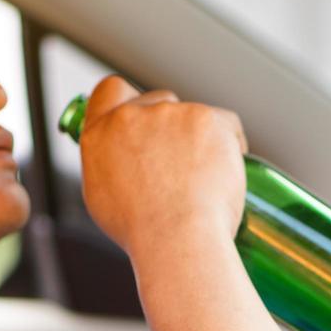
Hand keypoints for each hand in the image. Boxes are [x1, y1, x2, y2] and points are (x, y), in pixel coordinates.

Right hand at [79, 76, 248, 254]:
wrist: (177, 238)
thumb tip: (124, 158)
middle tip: (183, 161)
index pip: (111, 91)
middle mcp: (130, 117)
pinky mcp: (205, 118)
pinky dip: (230, 142)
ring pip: (193, 115)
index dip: (130, 100)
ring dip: (201, 136)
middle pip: (158, 100)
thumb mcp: (104, 199)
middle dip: (172, 125)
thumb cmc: (145, 234)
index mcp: (99, 135)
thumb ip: (109, 165)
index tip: (145, 117)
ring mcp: (169, 114)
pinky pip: (225, 122)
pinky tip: (227, 170)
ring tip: (206, 179)